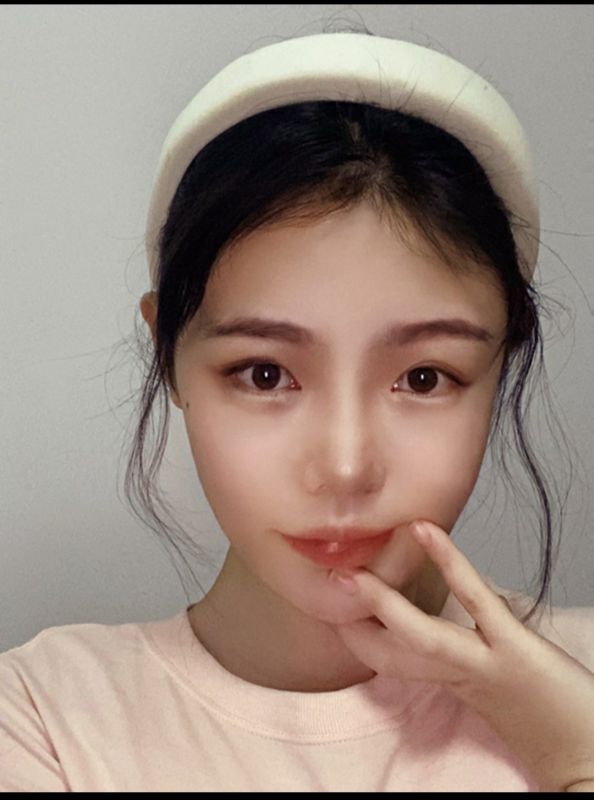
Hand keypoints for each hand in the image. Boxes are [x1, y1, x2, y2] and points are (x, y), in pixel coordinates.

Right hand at [332, 520, 593, 792]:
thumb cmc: (554, 724)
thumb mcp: (498, 691)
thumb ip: (466, 662)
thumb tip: (442, 623)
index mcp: (457, 683)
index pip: (392, 659)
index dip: (358, 636)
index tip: (332, 612)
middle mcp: (462, 677)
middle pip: (392, 651)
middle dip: (354, 621)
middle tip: (322, 588)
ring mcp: (486, 662)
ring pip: (420, 633)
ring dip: (379, 604)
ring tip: (349, 574)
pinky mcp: (514, 650)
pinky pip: (474, 599)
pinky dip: (448, 563)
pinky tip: (424, 532)